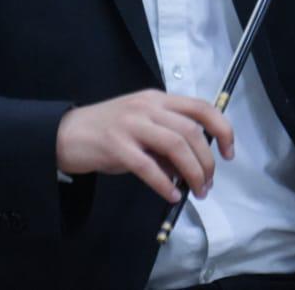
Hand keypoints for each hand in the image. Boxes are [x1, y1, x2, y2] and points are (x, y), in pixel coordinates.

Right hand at [55, 89, 234, 203]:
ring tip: (197, 191)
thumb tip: (191, 167)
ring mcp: (131, 124)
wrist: (66, 134)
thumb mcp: (141, 127)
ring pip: (175, 145)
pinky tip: (172, 194)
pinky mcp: (116, 145)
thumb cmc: (107, 131)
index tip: (228, 152)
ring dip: (193, 172)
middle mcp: (147, 107)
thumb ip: (166, 141)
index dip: (222, 128)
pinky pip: (148, 166)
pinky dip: (165, 183)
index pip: (201, 107)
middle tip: (208, 183)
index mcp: (157, 99)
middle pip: (191, 131)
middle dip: (207, 161)